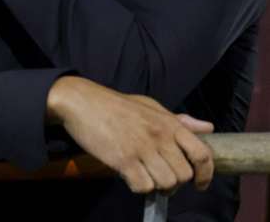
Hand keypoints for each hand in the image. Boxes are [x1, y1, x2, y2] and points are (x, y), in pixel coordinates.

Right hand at [47, 76, 213, 193]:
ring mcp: (141, 148)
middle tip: (162, 178)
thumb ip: (178, 120)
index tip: (200, 183)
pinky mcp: (123, 159)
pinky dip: (139, 186)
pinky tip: (130, 176)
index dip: (206, 174)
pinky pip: (143, 186)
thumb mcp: (149, 106)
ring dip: (157, 186)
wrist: (81, 101)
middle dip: (175, 182)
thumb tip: (208, 128)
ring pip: (166, 183)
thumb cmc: (115, 104)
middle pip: (184, 175)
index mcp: (168, 123)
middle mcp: (159, 136)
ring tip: (146, 177)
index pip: (202, 154)